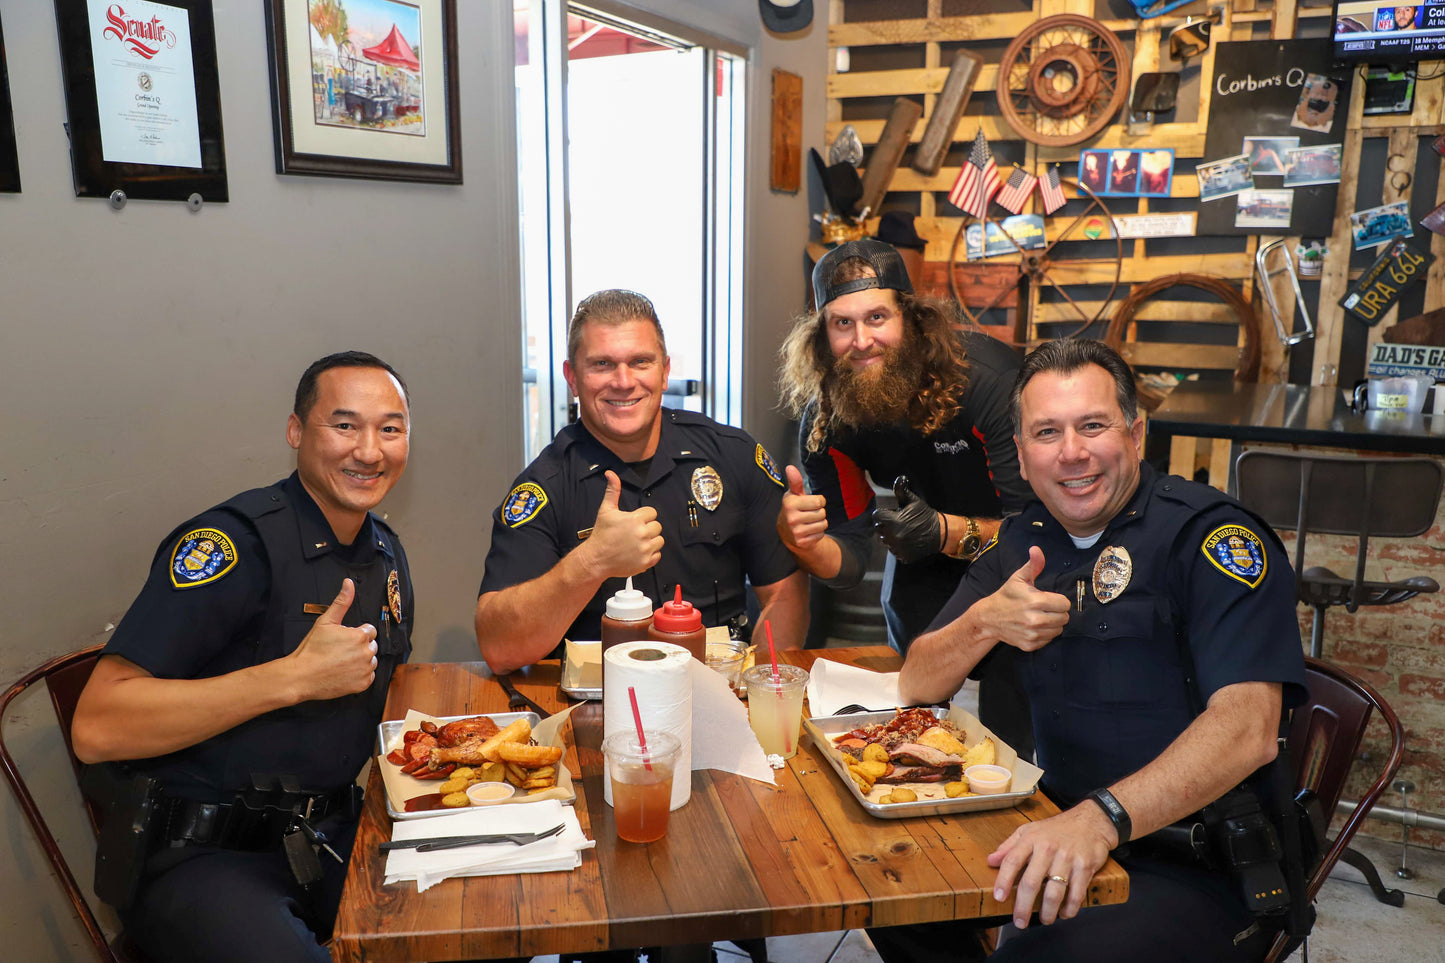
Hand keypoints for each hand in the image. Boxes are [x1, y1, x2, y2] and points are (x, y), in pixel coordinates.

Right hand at [289, 579, 378, 700]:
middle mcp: (367, 653)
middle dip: (359, 646)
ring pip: (371, 661)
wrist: (302, 676)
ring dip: (361, 660)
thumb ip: (341, 602)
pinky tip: (345, 672)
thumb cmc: (312, 649)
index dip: (356, 633)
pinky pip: (369, 676)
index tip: (343, 640)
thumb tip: (349, 583)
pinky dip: (360, 675)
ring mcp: (365, 670)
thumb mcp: (326, 621)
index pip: (369, 631)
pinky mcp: (363, 684)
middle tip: (340, 651)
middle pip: (371, 645)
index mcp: (360, 636)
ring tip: (341, 661)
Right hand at [581, 470, 663, 578]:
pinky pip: (658, 555)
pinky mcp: (646, 562)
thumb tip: (611, 473)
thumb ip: (612, 491)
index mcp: (635, 519)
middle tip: (634, 533)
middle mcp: (642, 534)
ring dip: (651, 541)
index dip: (643, 516)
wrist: (596, 559)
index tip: (633, 522)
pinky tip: (638, 552)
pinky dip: (650, 554)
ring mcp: (645, 549)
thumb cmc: (601, 534)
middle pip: (657, 526)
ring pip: (660, 540)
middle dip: (648, 528)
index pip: (652, 513)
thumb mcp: (606, 510)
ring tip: (637, 542)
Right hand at [778, 465, 828, 550]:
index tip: (811, 503)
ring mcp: (796, 531)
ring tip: (810, 522)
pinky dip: (818, 533)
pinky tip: (809, 531)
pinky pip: (821, 535)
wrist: (787, 532)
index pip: (819, 501)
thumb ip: (795, 482)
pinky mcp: (802, 542)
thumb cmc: (793, 509)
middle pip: (822, 513)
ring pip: (823, 524)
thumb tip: (790, 467)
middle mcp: (791, 518)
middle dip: (819, 512)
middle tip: (809, 514)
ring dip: (820, 523)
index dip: (819, 501)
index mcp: (790, 503)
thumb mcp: (794, 495)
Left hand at [873, 476, 943, 563]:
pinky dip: (899, 546)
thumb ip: (902, 491)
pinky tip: (908, 541)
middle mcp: (893, 536)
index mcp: (893, 522)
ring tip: (904, 531)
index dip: (884, 513)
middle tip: (899, 522)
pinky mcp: (903, 556)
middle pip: (879, 529)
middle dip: (886, 524)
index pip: (877, 516)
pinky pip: (894, 550)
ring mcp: (898, 548)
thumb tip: (900, 478)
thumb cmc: (925, 515)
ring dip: (891, 536)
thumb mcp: (914, 501)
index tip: (893, 513)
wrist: (940, 534)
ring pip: (885, 541)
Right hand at [976, 547, 1070, 650]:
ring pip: (1058, 630)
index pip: (1065, 604)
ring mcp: (1032, 634)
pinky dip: (1044, 634)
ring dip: (1052, 624)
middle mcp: (1035, 620)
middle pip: (1064, 618)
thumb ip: (1033, 565)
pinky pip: (1048, 640)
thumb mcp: (1018, 578)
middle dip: (1057, 612)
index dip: (1058, 600)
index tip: (1048, 599)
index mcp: (1035, 601)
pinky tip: (1034, 627)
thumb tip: (1036, 549)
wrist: (988, 618)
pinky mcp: (1030, 645)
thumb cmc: (1006, 596)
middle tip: (1044, 608)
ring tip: (1040, 617)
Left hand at [987, 803, 1116, 928]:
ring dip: (1047, 911)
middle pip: (1031, 882)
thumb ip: (1009, 846)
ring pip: (1054, 892)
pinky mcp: (1085, 867)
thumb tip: (991, 861)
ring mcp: (1067, 858)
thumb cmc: (1056, 829)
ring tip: (1044, 919)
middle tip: (1020, 922)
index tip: (999, 898)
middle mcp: (1047, 849)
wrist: (1090, 821)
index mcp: (1031, 839)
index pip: (1012, 861)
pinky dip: (1069, 908)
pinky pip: (1076, 894)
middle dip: (1023, 906)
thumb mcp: (1029, 830)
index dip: (1004, 880)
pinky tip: (1065, 913)